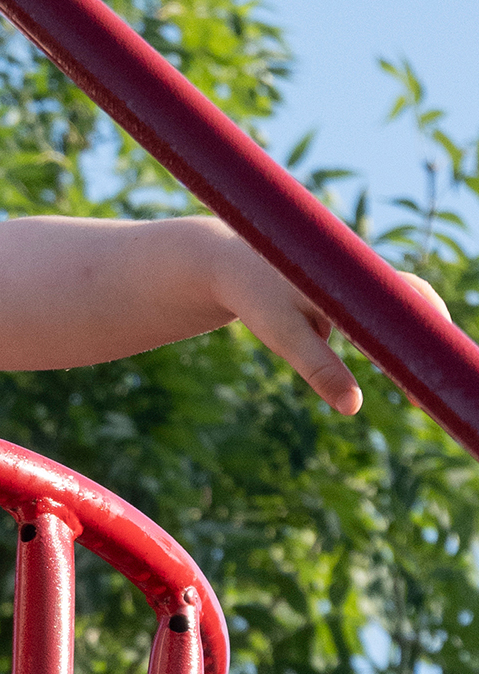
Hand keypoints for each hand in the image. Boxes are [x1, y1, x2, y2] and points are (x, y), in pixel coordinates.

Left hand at [209, 223, 452, 415]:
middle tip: (435, 388)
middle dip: (430, 344)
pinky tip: (404, 372)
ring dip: (415, 347)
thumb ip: (319, 368)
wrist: (237, 266)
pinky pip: (384, 320)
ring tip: (421, 390)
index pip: (413, 299)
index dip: (431, 332)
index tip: (436, 368)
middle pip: (415, 308)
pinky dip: (395, 344)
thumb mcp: (284, 335)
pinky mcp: (354, 298)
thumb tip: (353, 407)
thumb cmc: (258, 297)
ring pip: (401, 316)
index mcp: (356, 277)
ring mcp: (363, 284)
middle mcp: (367, 274)